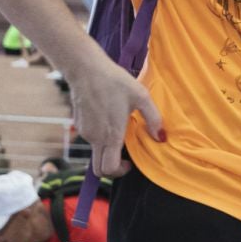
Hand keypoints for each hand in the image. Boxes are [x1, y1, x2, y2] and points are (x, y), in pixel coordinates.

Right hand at [64, 47, 164, 178]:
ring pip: (95, 151)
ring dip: (106, 148)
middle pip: (98, 169)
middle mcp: (95, 138)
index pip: (109, 169)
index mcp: (111, 136)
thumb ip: (153, 118)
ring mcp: (85, 132)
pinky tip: (106, 116)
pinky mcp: (79, 125)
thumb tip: (161, 137)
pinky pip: (90, 137)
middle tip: (123, 157)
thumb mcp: (141, 96)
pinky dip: (99, 135)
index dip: (119, 172)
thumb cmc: (114, 81)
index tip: (128, 163)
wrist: (85, 69)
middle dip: (111, 169)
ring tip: (117, 126)